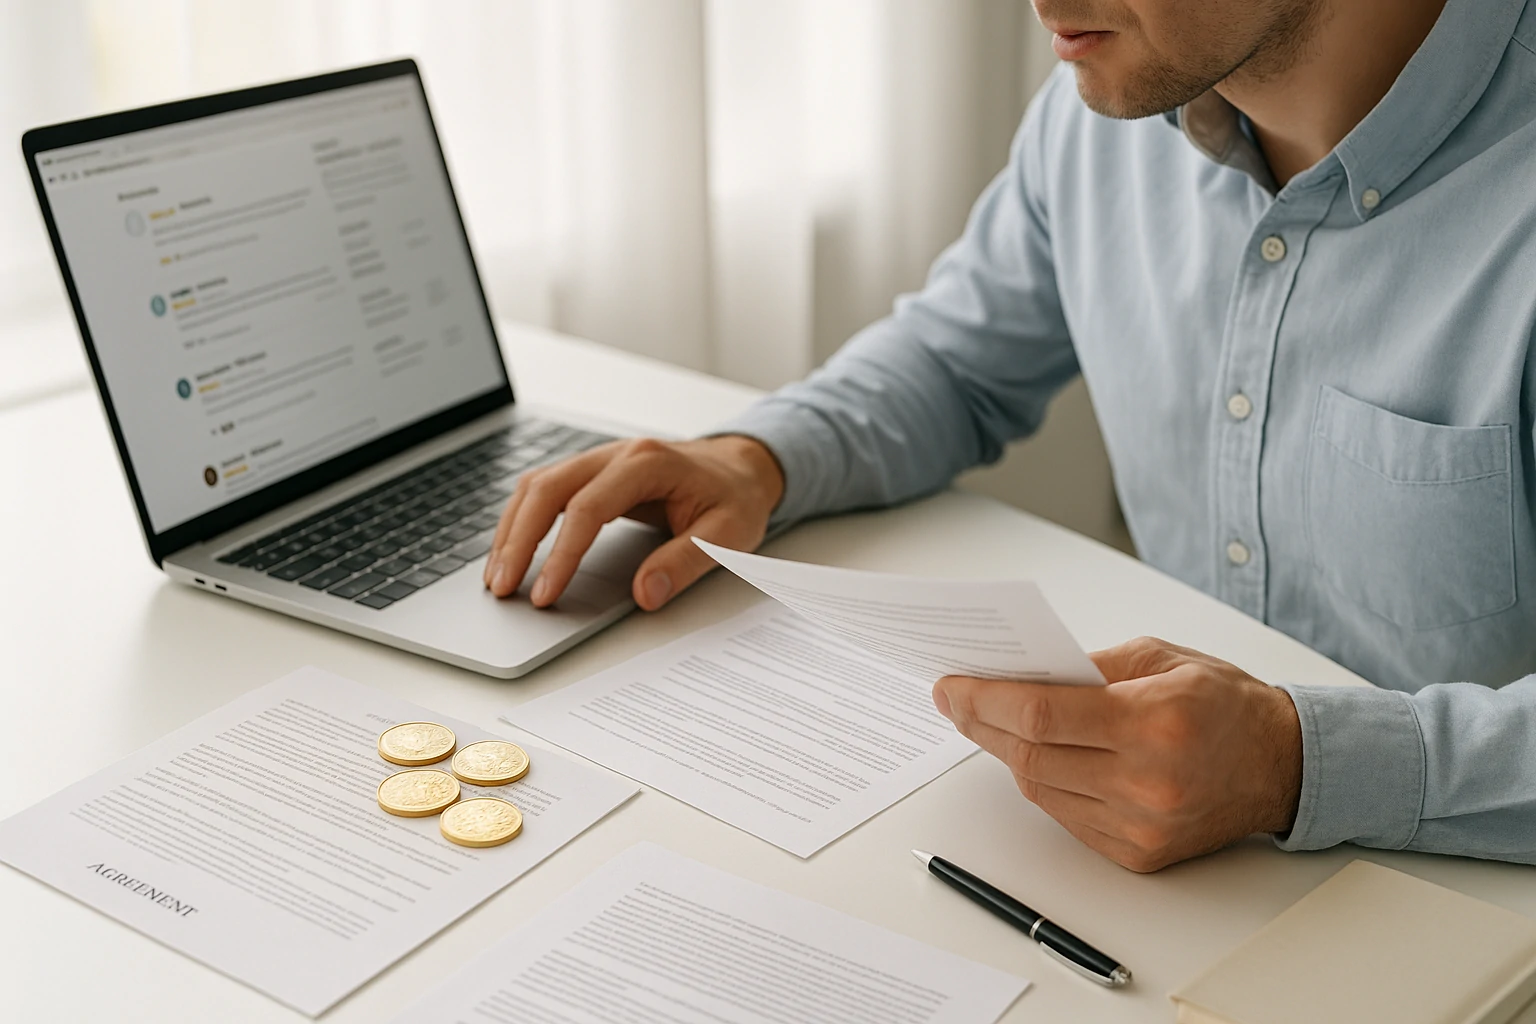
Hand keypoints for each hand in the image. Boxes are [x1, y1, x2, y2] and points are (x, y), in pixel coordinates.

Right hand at [482, 434, 784, 610]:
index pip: (588, 508)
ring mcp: (599, 460)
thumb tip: (645, 594)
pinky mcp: (591, 474)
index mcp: (647, 463)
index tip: (545, 593)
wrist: (740, 468)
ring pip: (536, 486)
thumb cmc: (734, 498)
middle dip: (518, 541)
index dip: (561, 553)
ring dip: (511, 530)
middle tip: (502, 588)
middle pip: (547, 489)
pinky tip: (511, 552)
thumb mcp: (728, 534)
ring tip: (496, 577)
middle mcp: (614, 455)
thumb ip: (686, 563)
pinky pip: (543, 491)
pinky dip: (521, 520)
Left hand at [933, 637, 1301, 872]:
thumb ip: (1086, 667)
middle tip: (954, 701)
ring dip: (1007, 754)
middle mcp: (1146, 782)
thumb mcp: (1157, 658)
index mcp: (1152, 723)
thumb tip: (1017, 674)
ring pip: (1042, 790)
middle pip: (1031, 756)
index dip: (984, 700)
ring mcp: (1142, 825)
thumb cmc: (1224, 703)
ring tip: (988, 722)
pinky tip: (1034, 756)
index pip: (1042, 714)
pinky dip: (1043, 784)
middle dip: (981, 725)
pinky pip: (1066, 817)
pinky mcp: (1139, 853)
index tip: (950, 686)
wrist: (1283, 765)